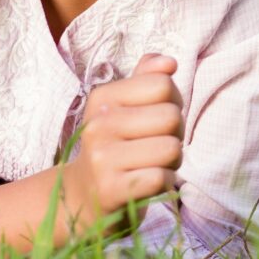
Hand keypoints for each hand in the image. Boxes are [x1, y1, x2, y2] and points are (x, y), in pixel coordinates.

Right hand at [62, 53, 183, 230]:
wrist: (83, 197)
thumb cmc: (116, 146)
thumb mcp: (125, 107)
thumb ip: (147, 78)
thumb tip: (169, 62)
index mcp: (102, 98)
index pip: (163, 84)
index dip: (172, 102)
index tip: (153, 119)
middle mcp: (98, 125)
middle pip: (172, 116)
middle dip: (174, 134)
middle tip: (153, 146)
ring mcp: (101, 158)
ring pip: (172, 148)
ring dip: (171, 162)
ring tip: (149, 165)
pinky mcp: (110, 190)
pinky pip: (161, 179)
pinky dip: (163, 184)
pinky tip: (145, 185)